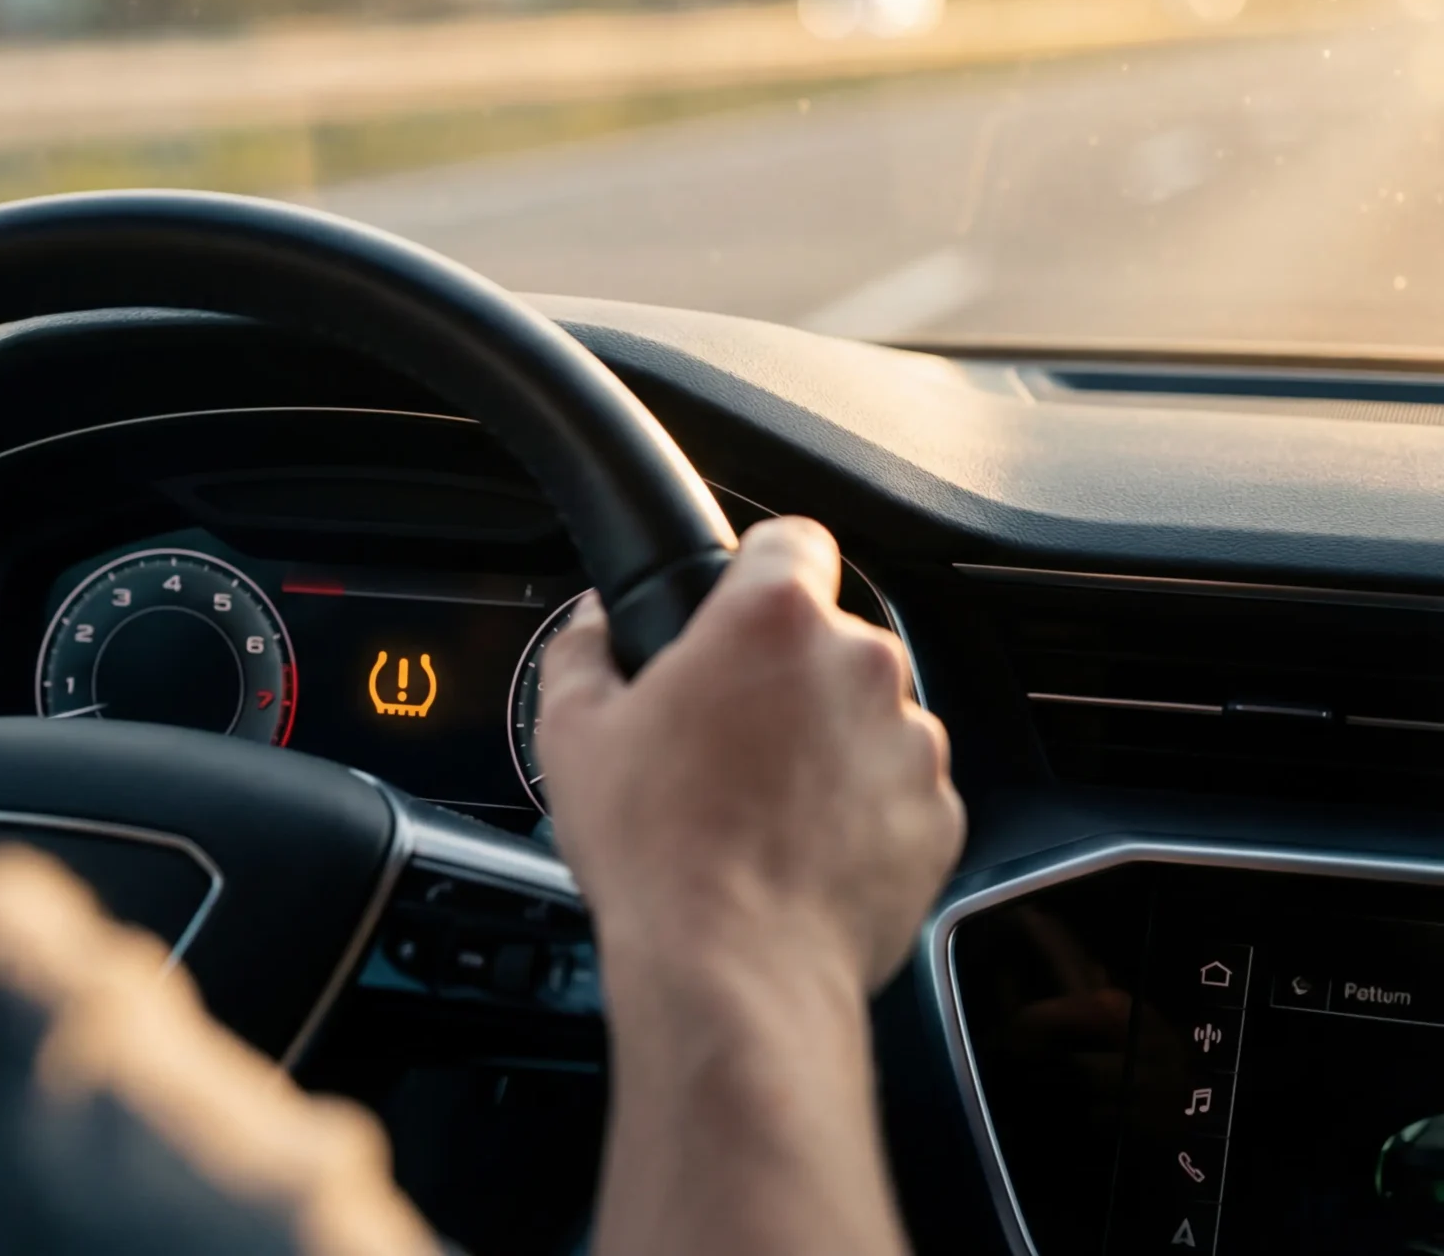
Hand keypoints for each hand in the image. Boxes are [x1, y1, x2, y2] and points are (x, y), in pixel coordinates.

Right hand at [535, 516, 958, 994]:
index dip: (755, 569)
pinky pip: (894, 789)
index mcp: (772, 621)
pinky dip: (856, 810)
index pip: (789, 538)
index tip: (733, 606)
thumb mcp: (573, 733)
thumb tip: (594, 626)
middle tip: (719, 737)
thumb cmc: (658, 853)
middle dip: (780, 676)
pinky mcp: (936, 816)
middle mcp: (859, 665)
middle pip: (826, 638)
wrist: (734, 971)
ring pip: (864, 715)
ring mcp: (910, 742)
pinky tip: (795, 850)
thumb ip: (584, 650)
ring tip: (755, 808)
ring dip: (821, 744)